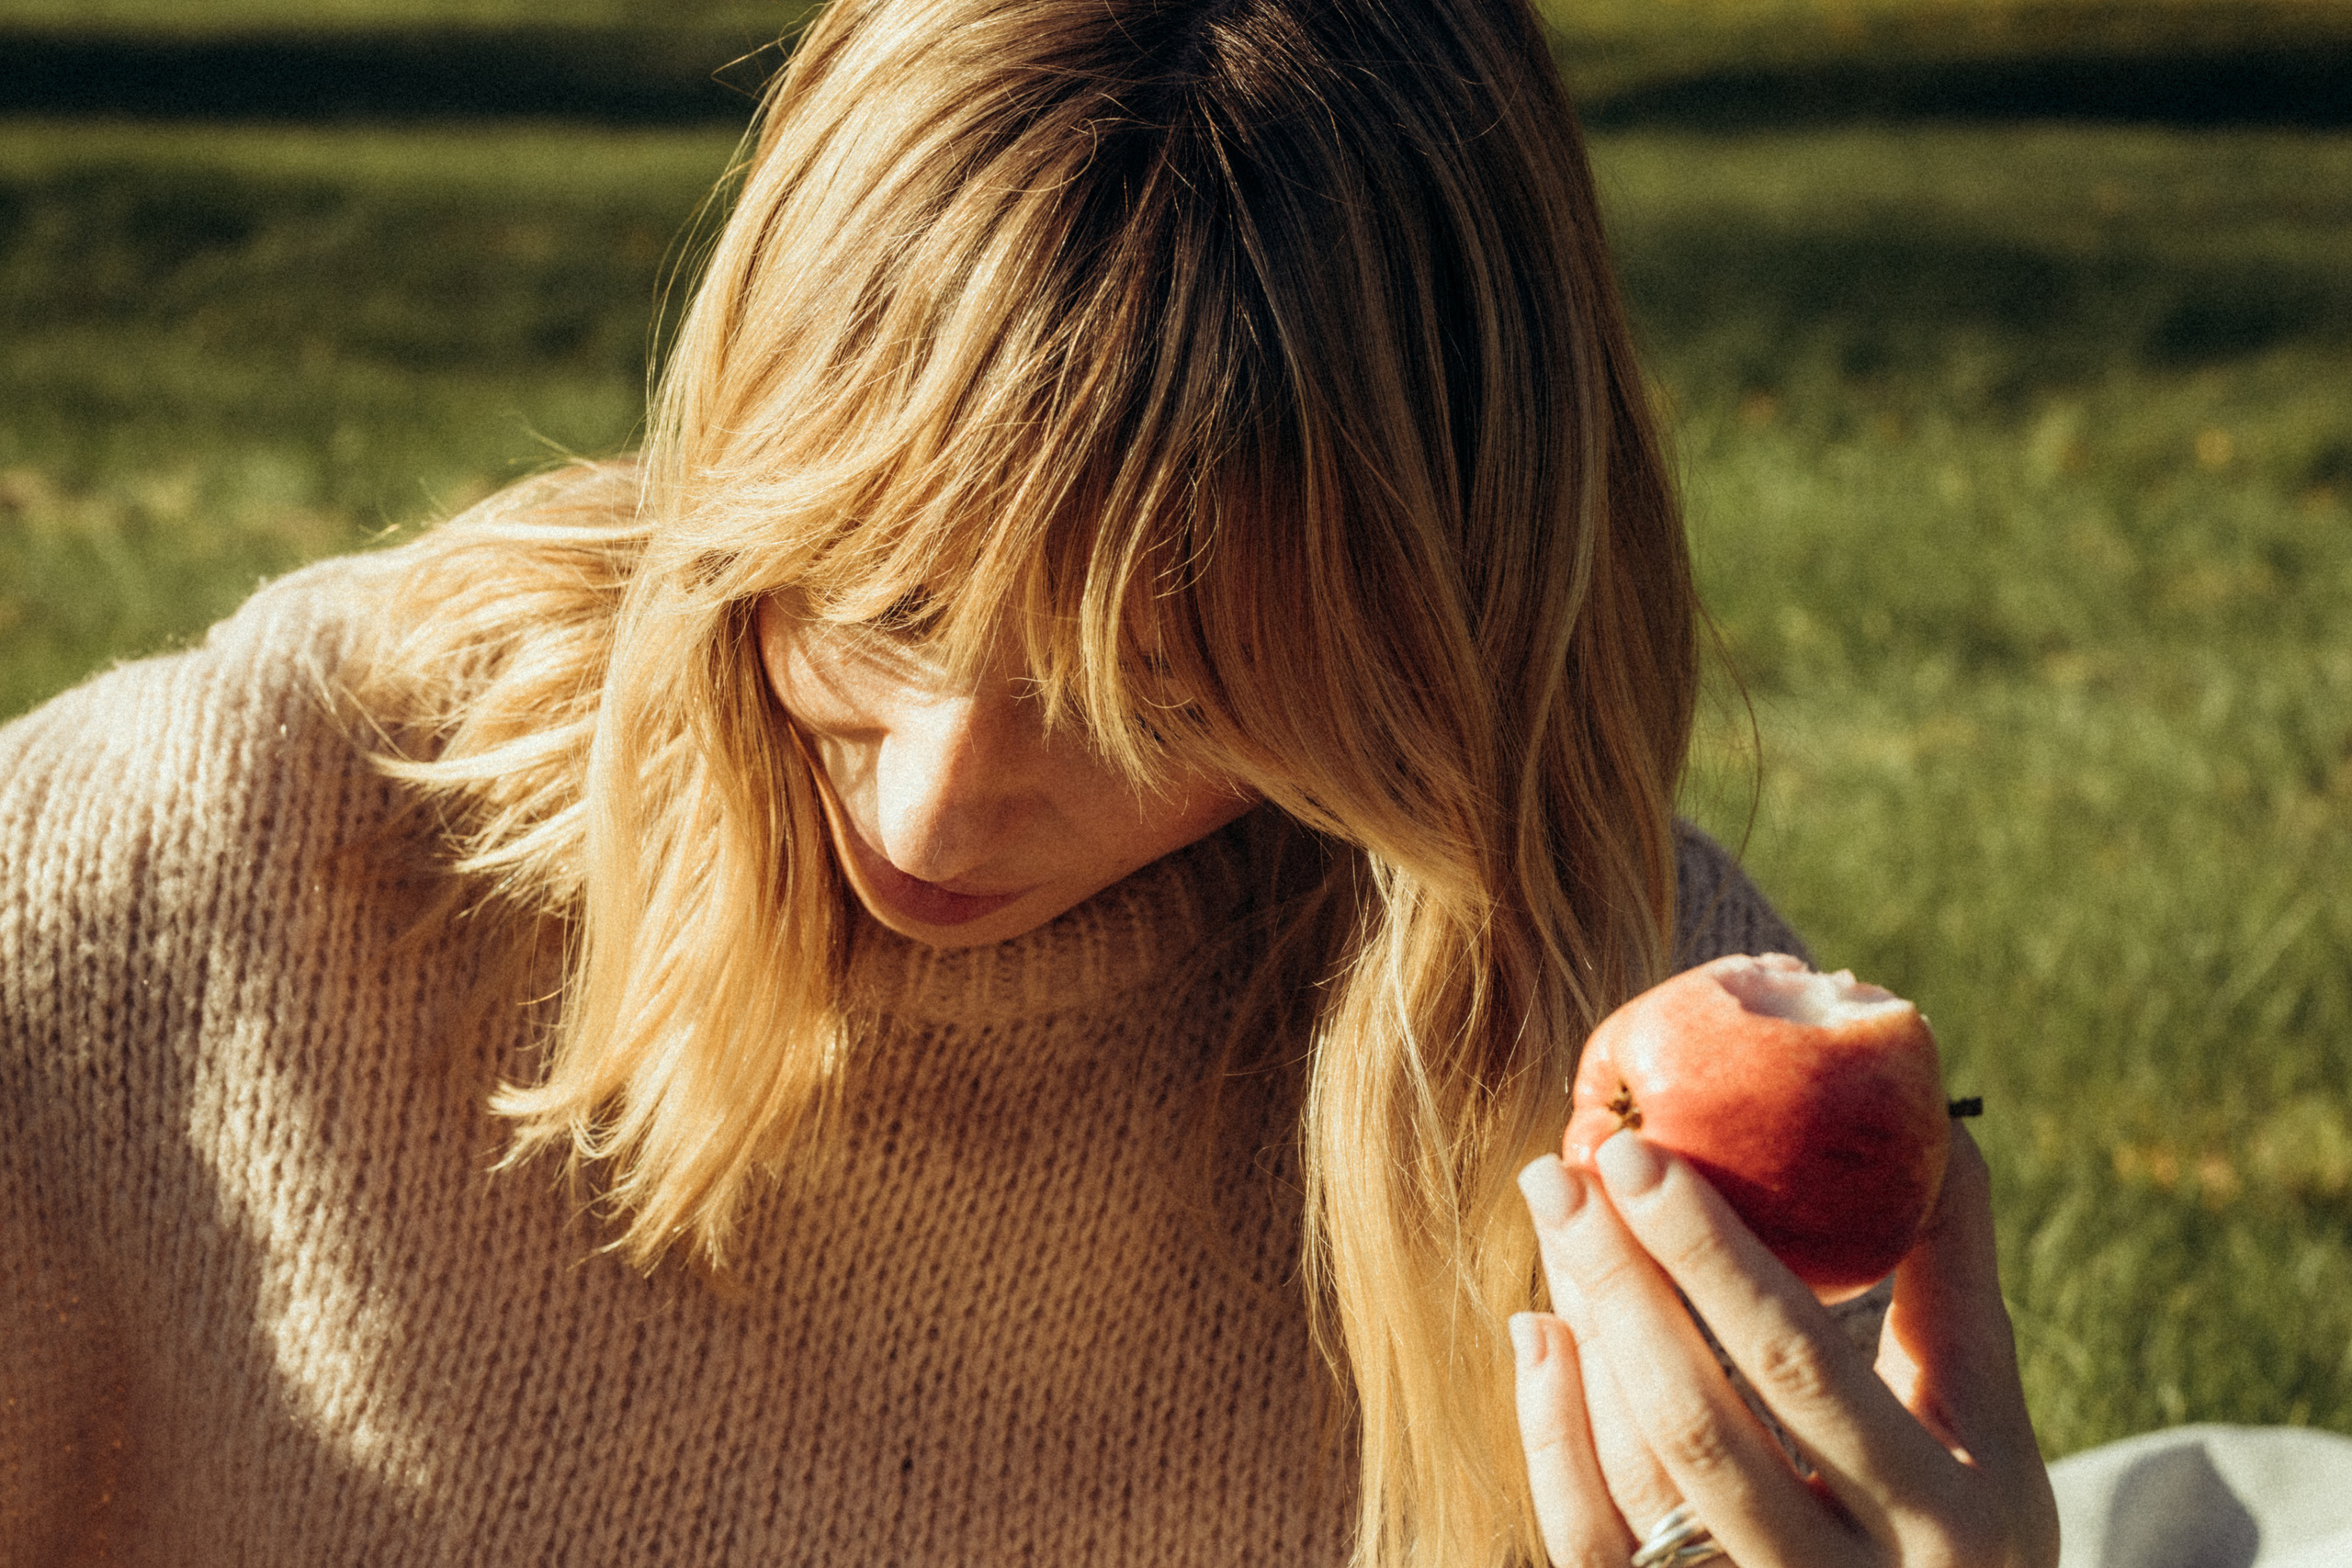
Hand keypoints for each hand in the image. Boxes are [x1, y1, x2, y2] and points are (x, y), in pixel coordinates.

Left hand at [1511, 1123, 2058, 1566]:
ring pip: (1641, 1476)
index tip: (1639, 1150)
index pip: (1804, 1365)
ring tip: (1560, 1217)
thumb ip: (1955, 1291)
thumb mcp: (1993, 1437)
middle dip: (1626, 1279)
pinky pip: (1594, 1543)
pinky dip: (1555, 1435)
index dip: (1715, 1255)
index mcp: (1949, 1516)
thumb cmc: (1966, 1531)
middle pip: (1701, 1420)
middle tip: (1568, 1168)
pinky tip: (1539, 1332)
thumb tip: (1936, 1122)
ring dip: (1590, 1334)